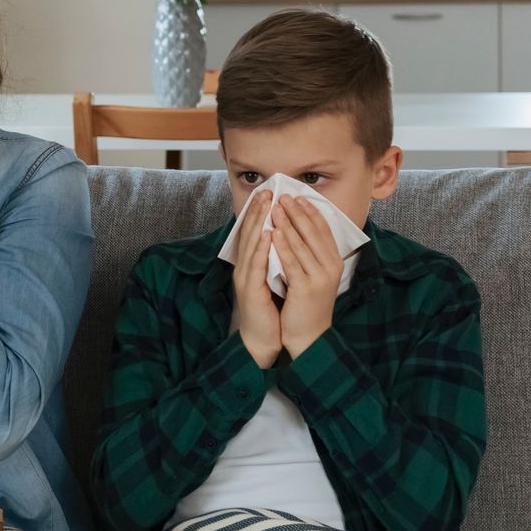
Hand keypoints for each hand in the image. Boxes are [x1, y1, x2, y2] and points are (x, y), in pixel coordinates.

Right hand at [231, 189, 280, 368]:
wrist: (262, 339)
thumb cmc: (271, 311)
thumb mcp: (274, 280)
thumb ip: (276, 260)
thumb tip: (285, 240)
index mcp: (251, 265)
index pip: (254, 233)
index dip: (259, 213)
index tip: (269, 194)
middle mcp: (244, 267)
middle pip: (249, 233)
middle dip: (258, 211)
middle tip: (267, 191)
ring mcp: (245, 277)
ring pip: (251, 244)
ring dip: (258, 223)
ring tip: (266, 205)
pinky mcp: (250, 289)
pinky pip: (256, 264)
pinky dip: (261, 248)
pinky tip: (267, 234)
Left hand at [272, 196, 339, 358]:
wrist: (308, 335)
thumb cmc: (307, 304)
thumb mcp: (314, 275)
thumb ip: (311, 255)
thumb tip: (300, 228)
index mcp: (334, 262)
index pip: (323, 230)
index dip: (311, 212)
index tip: (298, 197)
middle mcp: (331, 267)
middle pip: (313, 232)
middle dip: (297, 212)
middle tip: (284, 195)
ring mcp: (320, 277)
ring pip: (302, 244)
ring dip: (288, 223)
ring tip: (276, 207)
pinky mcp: (306, 288)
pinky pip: (292, 262)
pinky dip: (282, 245)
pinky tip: (273, 233)